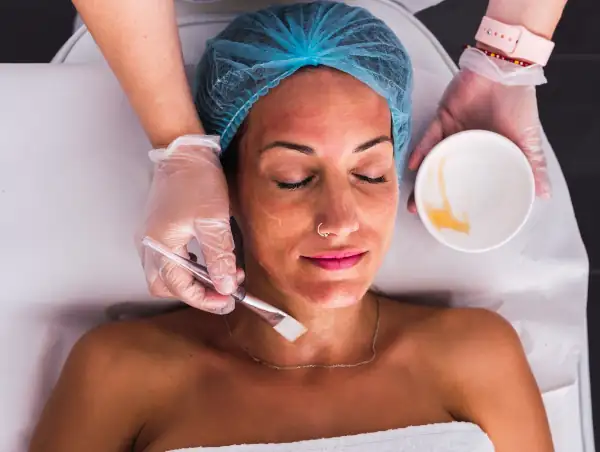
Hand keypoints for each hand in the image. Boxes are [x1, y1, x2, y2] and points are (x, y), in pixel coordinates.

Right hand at [138, 136, 242, 313]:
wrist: (184, 151)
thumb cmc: (198, 181)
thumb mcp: (213, 221)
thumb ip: (219, 257)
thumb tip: (226, 286)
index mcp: (160, 245)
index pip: (180, 287)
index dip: (204, 299)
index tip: (227, 301)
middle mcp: (149, 245)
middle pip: (166, 286)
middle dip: (196, 294)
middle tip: (223, 292)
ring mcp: (150, 237)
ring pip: (166, 274)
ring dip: (193, 280)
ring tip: (222, 275)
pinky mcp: (157, 230)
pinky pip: (168, 259)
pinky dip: (187, 267)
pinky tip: (208, 261)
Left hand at [408, 47, 549, 212]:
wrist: (505, 69)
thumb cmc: (518, 104)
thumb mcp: (527, 140)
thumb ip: (532, 165)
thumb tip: (543, 195)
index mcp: (480, 153)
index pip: (463, 179)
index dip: (454, 197)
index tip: (444, 217)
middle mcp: (461, 146)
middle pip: (441, 173)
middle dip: (429, 193)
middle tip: (420, 212)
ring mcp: (449, 133)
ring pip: (430, 159)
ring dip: (420, 178)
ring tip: (412, 197)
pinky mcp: (441, 118)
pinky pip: (427, 137)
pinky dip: (420, 151)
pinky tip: (412, 165)